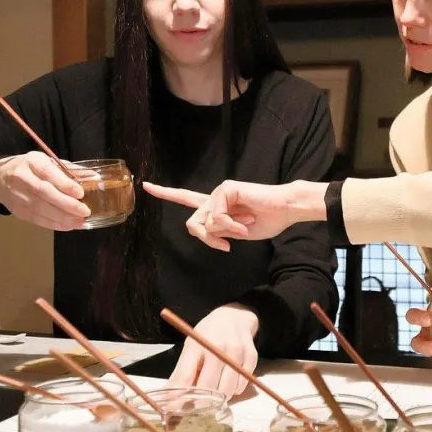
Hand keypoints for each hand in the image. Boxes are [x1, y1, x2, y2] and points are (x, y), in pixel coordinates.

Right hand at [0, 151, 89, 230]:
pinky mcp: (17, 211)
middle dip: (66, 204)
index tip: (80, 192)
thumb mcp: (47, 161)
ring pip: (40, 209)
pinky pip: (37, 219)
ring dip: (62, 218)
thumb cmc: (30, 168)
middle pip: (44, 193)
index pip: (47, 172)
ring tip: (80, 222)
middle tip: (84, 211)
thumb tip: (94, 178)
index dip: (63, 183)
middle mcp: (22, 178)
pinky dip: (54, 224)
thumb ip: (69, 170)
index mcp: (32, 162)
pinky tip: (68, 226)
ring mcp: (17, 196)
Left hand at [143, 180, 326, 251]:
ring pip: (204, 222)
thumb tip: (204, 230)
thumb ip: (216, 232)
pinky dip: (231, 225)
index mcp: (215, 207)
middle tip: (227, 246)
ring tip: (245, 228)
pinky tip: (246, 222)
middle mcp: (214, 198)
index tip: (146, 185)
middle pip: (193, 224)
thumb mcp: (235, 234)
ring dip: (224, 233)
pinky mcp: (226, 189)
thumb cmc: (266, 221)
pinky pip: (216, 216)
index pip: (185, 199)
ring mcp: (219, 192)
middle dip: (208, 239)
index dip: (165, 193)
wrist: (285, 211)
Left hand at [167, 304, 258, 396]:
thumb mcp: (190, 347)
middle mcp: (218, 349)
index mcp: (197, 345)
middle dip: (201, 401)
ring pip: (227, 391)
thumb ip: (181, 373)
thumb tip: (168, 400)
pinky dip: (234, 389)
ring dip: (220, 396)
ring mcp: (237, 353)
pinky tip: (228, 378)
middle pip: (209, 389)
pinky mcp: (251, 358)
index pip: (186, 377)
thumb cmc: (208, 335)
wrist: (234, 317)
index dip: (178, 397)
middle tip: (198, 402)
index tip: (172, 410)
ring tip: (215, 386)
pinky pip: (241, 387)